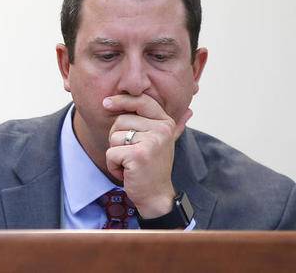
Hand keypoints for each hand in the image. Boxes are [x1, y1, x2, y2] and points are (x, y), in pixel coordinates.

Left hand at [104, 94, 191, 218]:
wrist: (157, 196)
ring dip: (115, 154)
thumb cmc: (154, 168)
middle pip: (121, 120)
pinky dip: (113, 165)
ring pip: (114, 137)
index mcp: (166, 123)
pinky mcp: (138, 155)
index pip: (141, 101)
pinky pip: (111, 153)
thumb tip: (189, 111)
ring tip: (130, 163)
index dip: (122, 100)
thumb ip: (174, 126)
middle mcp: (161, 129)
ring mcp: (151, 142)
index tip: (106, 103)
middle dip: (116, 138)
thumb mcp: (164, 143)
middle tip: (130, 154)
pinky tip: (127, 172)